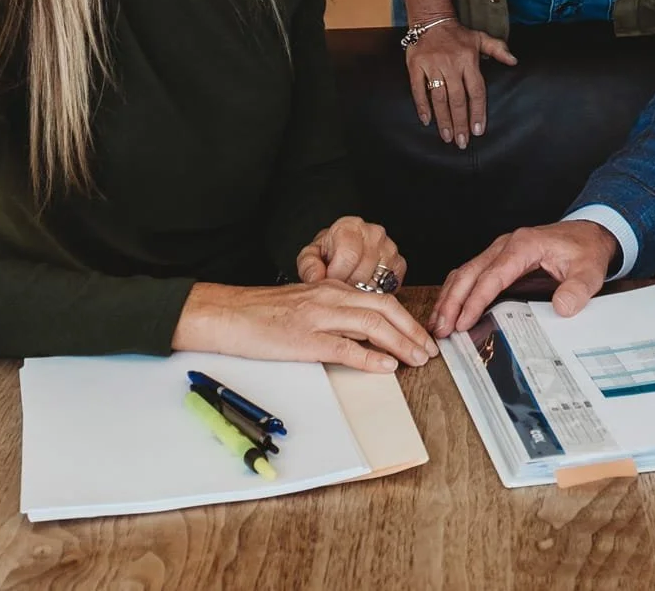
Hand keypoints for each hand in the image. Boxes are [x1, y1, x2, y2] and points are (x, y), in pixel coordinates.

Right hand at [173, 280, 437, 372]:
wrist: (225, 313)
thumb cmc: (259, 313)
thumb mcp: (303, 305)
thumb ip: (332, 314)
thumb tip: (362, 335)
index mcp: (330, 289)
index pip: (380, 300)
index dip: (406, 319)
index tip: (421, 337)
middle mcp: (329, 298)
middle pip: (385, 309)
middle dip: (412, 331)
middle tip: (430, 351)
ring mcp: (317, 317)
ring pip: (372, 325)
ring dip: (401, 343)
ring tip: (418, 359)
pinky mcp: (303, 339)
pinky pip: (344, 348)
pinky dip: (370, 357)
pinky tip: (386, 366)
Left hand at [297, 215, 405, 288]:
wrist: (343, 251)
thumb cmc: (328, 254)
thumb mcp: (311, 257)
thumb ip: (309, 266)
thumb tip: (317, 277)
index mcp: (350, 226)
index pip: (349, 255)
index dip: (337, 274)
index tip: (330, 281)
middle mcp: (374, 232)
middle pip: (363, 271)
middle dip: (348, 285)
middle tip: (339, 287)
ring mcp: (390, 247)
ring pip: (376, 281)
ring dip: (361, 290)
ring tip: (350, 286)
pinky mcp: (400, 263)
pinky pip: (390, 285)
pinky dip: (376, 291)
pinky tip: (365, 286)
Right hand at [405, 18, 516, 148]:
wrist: (431, 20)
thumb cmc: (458, 34)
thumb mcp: (480, 38)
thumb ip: (498, 49)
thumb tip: (514, 61)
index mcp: (468, 60)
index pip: (476, 91)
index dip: (478, 112)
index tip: (478, 130)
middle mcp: (451, 64)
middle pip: (458, 99)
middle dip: (460, 122)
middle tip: (462, 142)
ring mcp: (433, 65)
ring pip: (439, 97)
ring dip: (443, 119)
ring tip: (447, 137)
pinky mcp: (416, 65)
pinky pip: (418, 89)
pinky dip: (422, 105)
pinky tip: (426, 121)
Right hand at [431, 221, 618, 335]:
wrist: (589, 234)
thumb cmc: (585, 250)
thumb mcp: (590, 270)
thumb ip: (578, 289)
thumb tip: (563, 308)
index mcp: (524, 245)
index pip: (493, 275)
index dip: (476, 300)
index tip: (463, 321)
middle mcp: (506, 245)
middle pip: (470, 272)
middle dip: (452, 302)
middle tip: (441, 329)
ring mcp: (500, 252)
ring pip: (465, 272)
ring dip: (450, 298)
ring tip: (438, 324)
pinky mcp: (499, 260)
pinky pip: (472, 274)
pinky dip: (457, 292)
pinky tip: (450, 310)